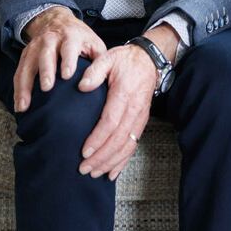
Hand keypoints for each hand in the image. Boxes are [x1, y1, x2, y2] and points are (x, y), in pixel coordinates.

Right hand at [14, 7, 105, 112]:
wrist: (57, 20)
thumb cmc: (80, 38)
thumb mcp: (93, 42)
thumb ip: (99, 61)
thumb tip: (101, 82)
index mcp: (70, 36)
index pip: (69, 47)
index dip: (68, 60)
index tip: (67, 75)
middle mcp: (51, 39)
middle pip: (46, 54)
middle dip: (46, 71)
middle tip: (47, 87)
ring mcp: (36, 46)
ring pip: (28, 64)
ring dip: (26, 85)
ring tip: (26, 104)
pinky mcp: (26, 54)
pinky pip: (19, 72)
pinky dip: (18, 89)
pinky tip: (20, 106)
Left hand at [76, 44, 157, 180]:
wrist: (148, 61)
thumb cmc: (125, 60)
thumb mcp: (108, 58)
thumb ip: (94, 71)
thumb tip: (82, 86)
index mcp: (124, 94)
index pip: (111, 122)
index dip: (98, 139)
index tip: (84, 151)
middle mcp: (135, 109)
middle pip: (118, 139)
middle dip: (101, 157)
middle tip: (84, 168)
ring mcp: (140, 118)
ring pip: (127, 146)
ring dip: (111, 162)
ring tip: (94, 173)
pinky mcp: (141, 123)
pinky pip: (133, 145)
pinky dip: (123, 161)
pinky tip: (111, 173)